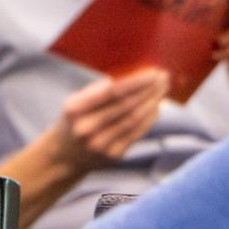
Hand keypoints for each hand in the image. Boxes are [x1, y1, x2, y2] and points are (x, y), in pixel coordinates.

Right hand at [45, 68, 170, 173]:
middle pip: (126, 104)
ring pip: (134, 118)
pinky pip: (137, 132)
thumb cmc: (75, 121)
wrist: (65, 156)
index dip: (136, 82)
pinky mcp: (113, 154)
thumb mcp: (75, 102)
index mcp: (75, 109)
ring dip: (153, 102)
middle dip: (149, 89)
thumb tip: (132, 76)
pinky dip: (149, 118)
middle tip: (164, 77)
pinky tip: (156, 107)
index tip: (153, 72)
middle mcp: (87, 128)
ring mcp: (100, 143)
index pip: (112, 91)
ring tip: (163, 89)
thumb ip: (98, 90)